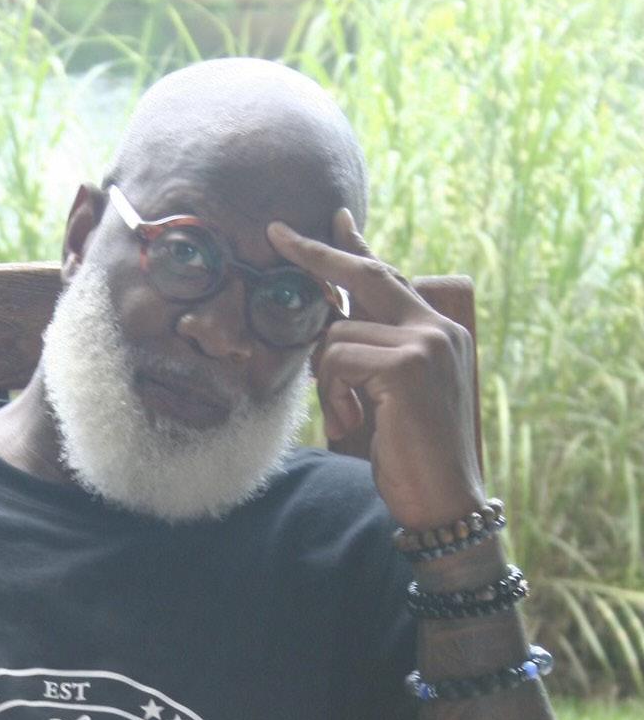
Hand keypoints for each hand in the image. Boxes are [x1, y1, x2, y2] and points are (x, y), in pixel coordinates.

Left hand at [267, 209, 483, 529]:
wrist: (443, 499)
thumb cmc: (412, 456)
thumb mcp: (389, 397)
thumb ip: (370, 358)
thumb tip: (326, 332)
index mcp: (440, 332)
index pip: (391, 278)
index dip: (357, 249)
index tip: (337, 220)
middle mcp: (439, 327)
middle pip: (367, 275)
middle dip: (317, 255)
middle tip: (276, 234)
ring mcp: (427, 342)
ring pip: (338, 334)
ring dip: (326, 380)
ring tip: (347, 418)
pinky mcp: (407, 364)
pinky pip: (338, 359)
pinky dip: (332, 394)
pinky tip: (353, 422)